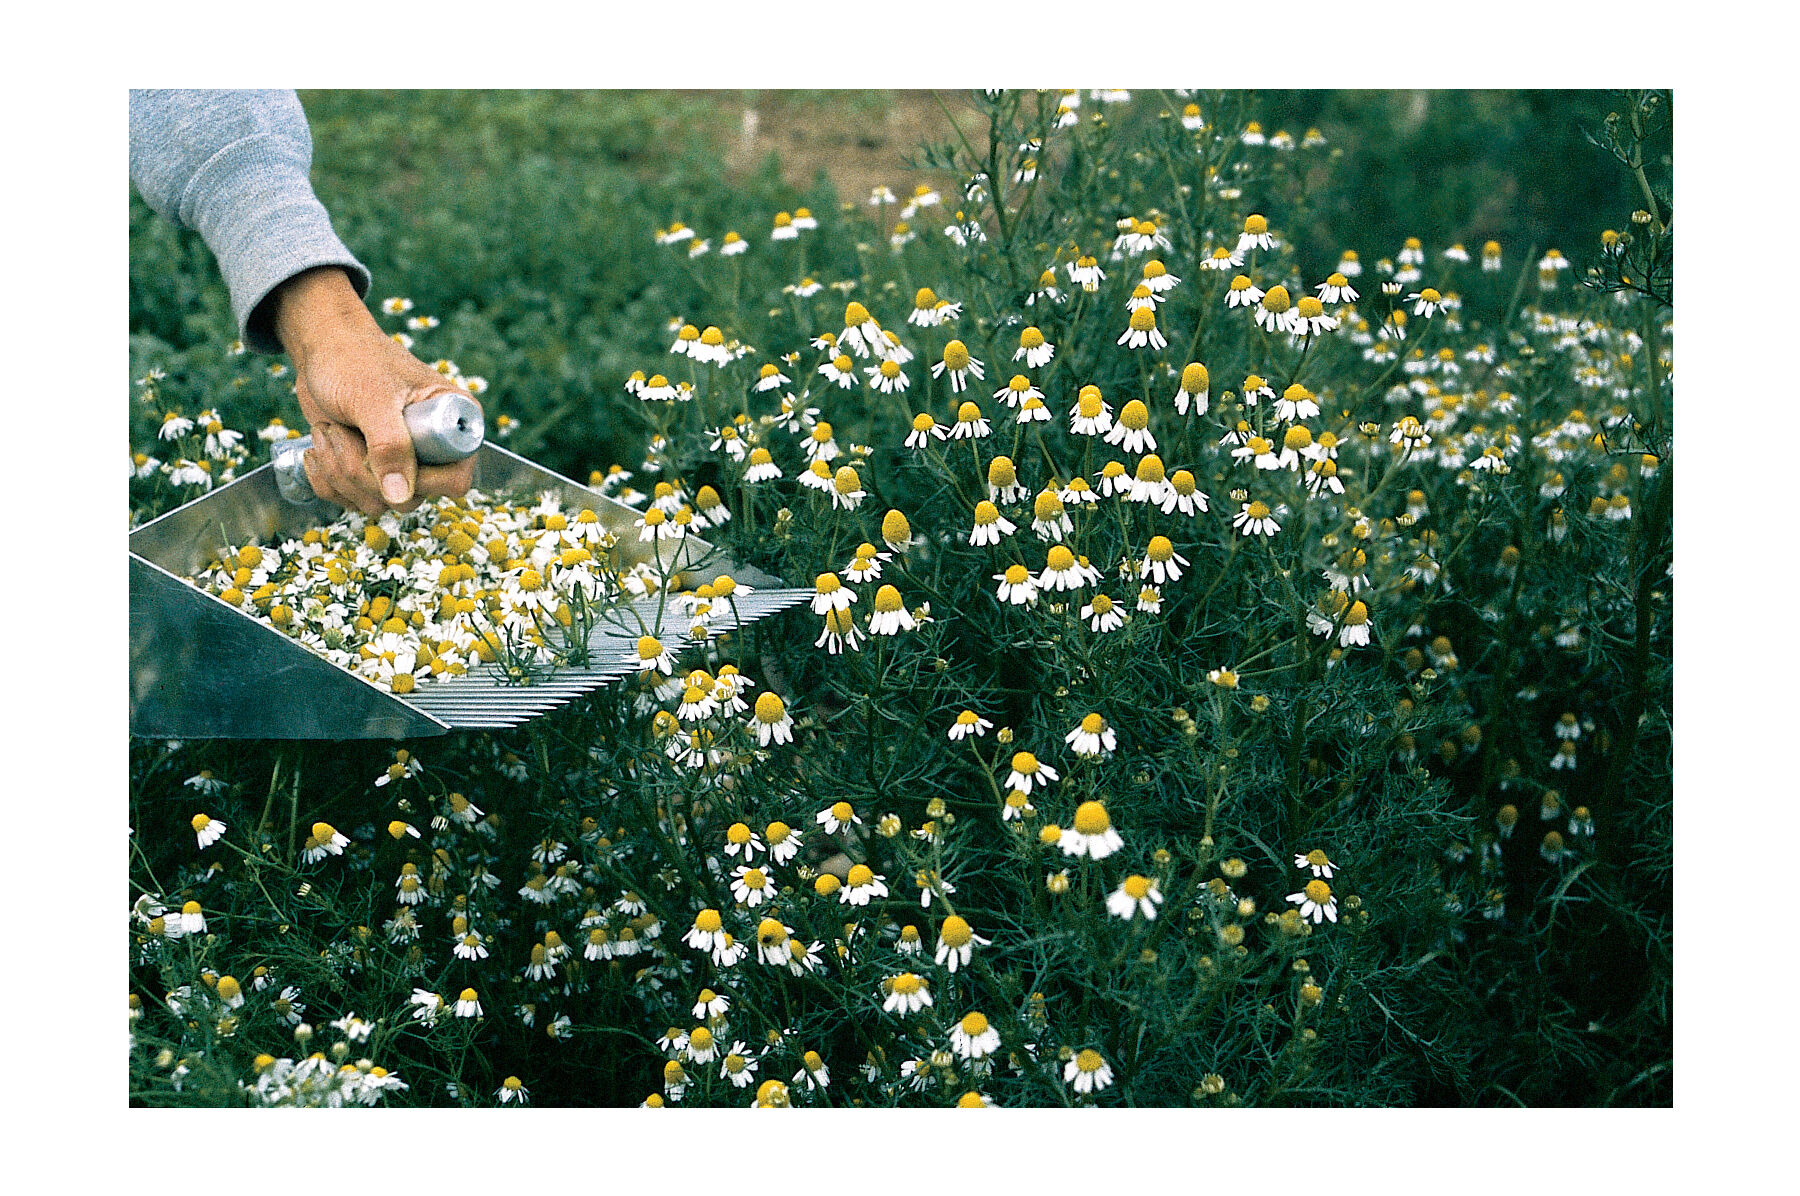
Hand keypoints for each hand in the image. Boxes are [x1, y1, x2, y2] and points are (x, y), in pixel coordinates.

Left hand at [272, 266, 480, 516]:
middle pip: (410, 498)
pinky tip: (321, 444)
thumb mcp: (372, 398)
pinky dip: (326, 478)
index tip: (379, 450)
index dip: (418, 477)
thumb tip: (402, 497)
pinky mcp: (372, 474)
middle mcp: (434, 451)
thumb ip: (391, 446)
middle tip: (341, 432)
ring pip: (377, 502)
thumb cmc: (353, 360)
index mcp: (454, 423)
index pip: (455, 479)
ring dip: (340, 471)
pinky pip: (352, 501)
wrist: (320, 351)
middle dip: (363, 471)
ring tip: (329, 430)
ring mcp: (402, 465)